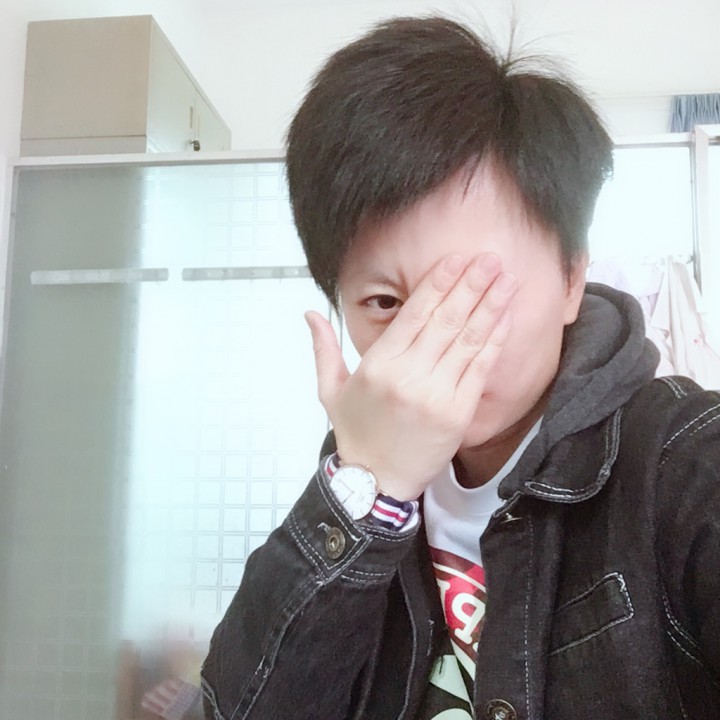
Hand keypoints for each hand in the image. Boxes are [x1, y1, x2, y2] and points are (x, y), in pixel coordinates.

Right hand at [305, 254, 515, 500]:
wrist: (377, 481)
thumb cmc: (355, 431)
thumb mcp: (330, 389)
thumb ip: (323, 348)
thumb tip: (309, 312)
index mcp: (378, 365)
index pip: (414, 314)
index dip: (438, 283)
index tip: (456, 260)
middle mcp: (409, 376)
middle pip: (446, 321)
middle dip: (470, 286)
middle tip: (489, 258)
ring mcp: (437, 395)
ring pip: (468, 341)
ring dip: (490, 307)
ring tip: (506, 279)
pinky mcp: (459, 413)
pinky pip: (480, 370)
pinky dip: (494, 341)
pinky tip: (505, 319)